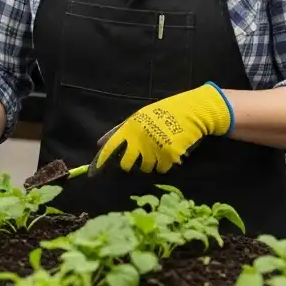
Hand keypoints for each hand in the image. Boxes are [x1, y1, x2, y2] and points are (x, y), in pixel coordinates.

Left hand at [92, 83, 233, 174]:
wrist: (193, 111)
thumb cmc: (164, 113)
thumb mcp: (139, 117)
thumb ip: (118, 131)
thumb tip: (99, 143)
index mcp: (131, 126)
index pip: (111, 147)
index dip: (101, 161)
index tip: (93, 174)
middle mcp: (140, 138)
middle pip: (127, 164)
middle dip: (130, 166)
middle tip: (140, 159)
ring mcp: (155, 148)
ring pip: (145, 168)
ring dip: (150, 164)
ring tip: (159, 150)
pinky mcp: (169, 156)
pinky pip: (162, 169)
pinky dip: (165, 164)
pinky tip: (170, 153)